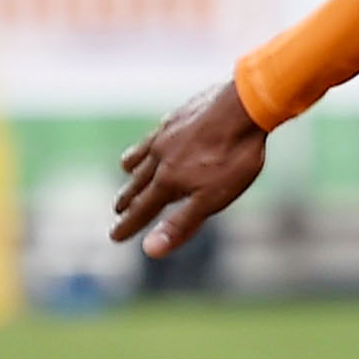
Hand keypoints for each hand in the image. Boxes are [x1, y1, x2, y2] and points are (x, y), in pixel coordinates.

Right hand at [114, 79, 267, 259]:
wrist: (243, 107)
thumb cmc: (233, 157)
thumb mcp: (212, 199)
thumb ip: (181, 224)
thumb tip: (150, 250)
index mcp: (168, 181)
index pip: (142, 210)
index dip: (129, 225)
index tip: (115, 237)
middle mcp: (160, 157)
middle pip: (139, 183)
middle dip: (128, 199)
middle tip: (118, 210)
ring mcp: (167, 135)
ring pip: (143, 156)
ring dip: (133, 168)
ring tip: (127, 171)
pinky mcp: (177, 118)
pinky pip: (156, 134)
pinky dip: (149, 143)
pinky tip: (157, 138)